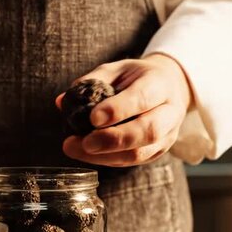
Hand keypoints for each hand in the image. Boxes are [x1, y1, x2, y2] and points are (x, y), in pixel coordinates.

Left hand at [58, 54, 191, 166]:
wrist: (168, 88)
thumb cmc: (137, 78)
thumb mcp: (117, 69)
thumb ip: (92, 82)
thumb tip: (62, 102)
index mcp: (160, 84)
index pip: (143, 98)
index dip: (118, 110)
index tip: (93, 118)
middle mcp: (170, 112)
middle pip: (148, 131)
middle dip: (114, 139)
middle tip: (85, 142)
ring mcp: (167, 136)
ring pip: (140, 153)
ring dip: (105, 155)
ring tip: (77, 148)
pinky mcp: (157, 152)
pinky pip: (132, 162)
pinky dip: (107, 159)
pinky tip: (87, 153)